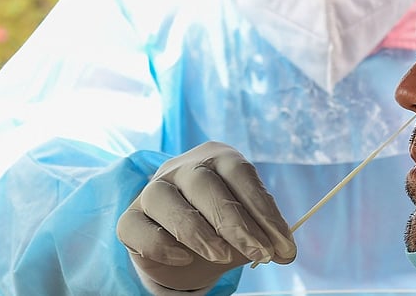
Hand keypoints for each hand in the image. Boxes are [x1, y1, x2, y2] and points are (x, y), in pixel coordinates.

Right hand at [117, 141, 296, 290]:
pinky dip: (162, 244)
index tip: (283, 243)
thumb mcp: (247, 224)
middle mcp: (182, 167)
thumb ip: (264, 233)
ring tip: (224, 258)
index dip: (264, 209)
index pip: (241, 174)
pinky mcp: (130, 217)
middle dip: (237, 224)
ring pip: (168, 201)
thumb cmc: (220, 224)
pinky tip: (184, 258)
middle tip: (260, 254)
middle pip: (206, 186)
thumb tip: (286, 252)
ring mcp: (152, 189)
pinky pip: (138, 227)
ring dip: (200, 233)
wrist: (181, 242)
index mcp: (217, 157)